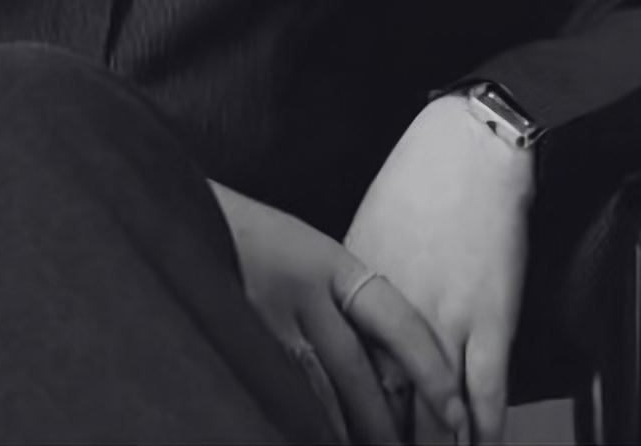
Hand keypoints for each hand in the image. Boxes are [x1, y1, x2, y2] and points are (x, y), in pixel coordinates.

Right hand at [209, 179, 471, 443]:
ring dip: (350, 435)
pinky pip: (283, 399)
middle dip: (389, 427)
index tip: (459, 413)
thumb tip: (395, 368)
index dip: (431, 371)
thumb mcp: (309, 255)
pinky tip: (314, 436)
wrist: (181, 216)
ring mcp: (264, 325)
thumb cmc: (256, 240)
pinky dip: (307, 424)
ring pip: (321, 399)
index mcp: (329, 262)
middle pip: (359, 375)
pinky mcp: (238, 346)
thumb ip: (347, 303)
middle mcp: (301, 294)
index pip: (397, 322)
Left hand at [344, 96, 533, 443]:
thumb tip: (346, 324)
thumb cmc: (417, 181)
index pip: (343, 376)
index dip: (345, 416)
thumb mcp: (364, 232)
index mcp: (357, 295)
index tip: (345, 436)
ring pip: (434, 412)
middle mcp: (394, 316)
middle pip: (384, 406)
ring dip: (434, 444)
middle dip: (383, 441)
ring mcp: (444, 323)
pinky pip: (487, 395)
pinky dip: (484, 432)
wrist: (468, 148)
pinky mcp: (491, 321)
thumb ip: (355, 287)